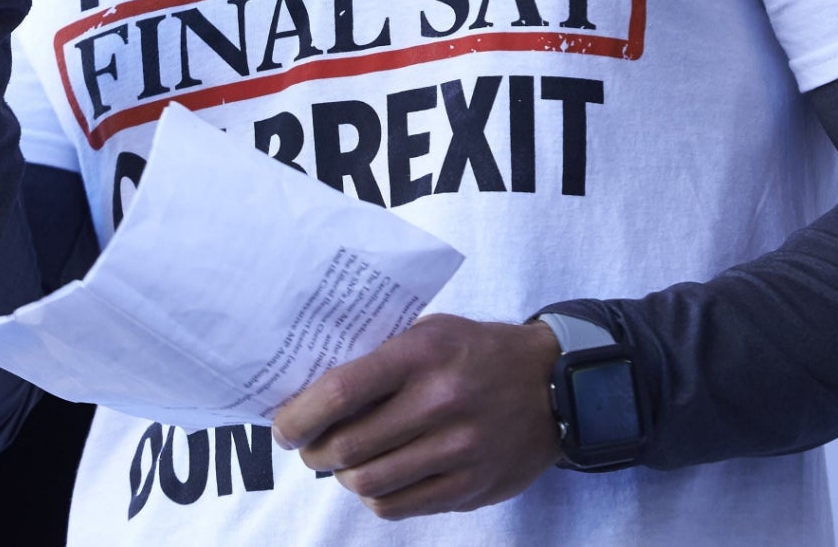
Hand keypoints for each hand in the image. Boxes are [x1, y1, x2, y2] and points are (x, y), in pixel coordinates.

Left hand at [271, 314, 561, 520]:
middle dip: (314, 451)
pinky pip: (401, 506)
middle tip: (307, 446)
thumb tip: (314, 390)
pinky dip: (376, 497)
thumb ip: (380, 357)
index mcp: (423, 355)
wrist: (554, 385)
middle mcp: (441, 403)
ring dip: (343, 477)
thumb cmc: (477, 351)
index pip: (343, 390)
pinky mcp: (471, 486)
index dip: (301, 415)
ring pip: (370, 483)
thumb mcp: (431, 332)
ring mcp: (459, 450)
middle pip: (349, 445)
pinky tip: (377, 479)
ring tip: (342, 464)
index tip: (283, 425)